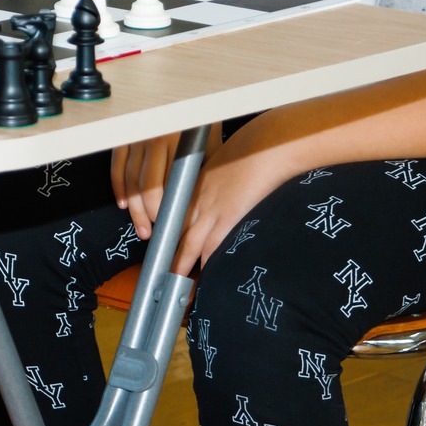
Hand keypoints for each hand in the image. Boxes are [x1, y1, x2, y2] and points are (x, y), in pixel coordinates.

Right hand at [110, 124, 223, 241]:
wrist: (189, 92)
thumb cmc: (201, 120)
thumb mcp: (208, 144)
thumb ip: (200, 171)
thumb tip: (195, 206)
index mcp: (177, 142)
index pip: (168, 186)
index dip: (167, 210)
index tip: (171, 226)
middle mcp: (154, 138)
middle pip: (146, 187)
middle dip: (149, 214)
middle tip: (152, 233)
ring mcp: (137, 136)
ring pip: (130, 180)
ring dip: (133, 207)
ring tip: (141, 227)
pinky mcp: (126, 135)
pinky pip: (117, 165)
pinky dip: (119, 187)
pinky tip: (124, 203)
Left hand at [174, 139, 302, 272]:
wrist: (266, 145)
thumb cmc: (253, 148)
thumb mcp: (225, 161)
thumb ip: (218, 176)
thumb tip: (224, 187)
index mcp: (198, 184)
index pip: (177, 212)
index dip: (171, 229)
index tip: (166, 242)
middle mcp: (199, 198)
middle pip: (177, 229)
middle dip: (169, 250)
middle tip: (160, 268)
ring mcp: (211, 209)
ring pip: (189, 242)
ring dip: (181, 262)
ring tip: (173, 280)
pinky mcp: (228, 217)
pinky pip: (212, 246)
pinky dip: (206, 263)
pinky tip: (203, 278)